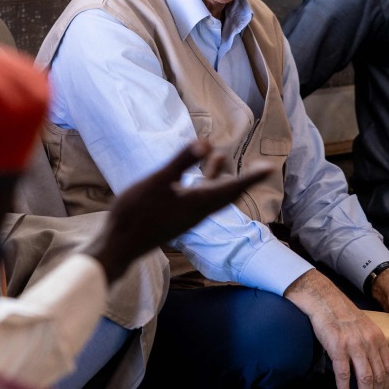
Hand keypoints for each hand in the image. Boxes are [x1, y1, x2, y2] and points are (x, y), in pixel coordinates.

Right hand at [84, 140, 273, 282]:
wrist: (119, 245)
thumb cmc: (136, 212)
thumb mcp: (158, 182)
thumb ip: (182, 162)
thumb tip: (207, 143)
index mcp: (198, 203)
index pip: (232, 188)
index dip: (251, 177)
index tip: (269, 168)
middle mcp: (197, 212)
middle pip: (227, 193)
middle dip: (243, 179)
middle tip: (261, 168)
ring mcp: (186, 217)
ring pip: (211, 196)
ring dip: (219, 178)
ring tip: (220, 156)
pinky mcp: (175, 218)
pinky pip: (197, 199)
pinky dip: (201, 184)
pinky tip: (192, 177)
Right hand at [285, 270, 388, 388]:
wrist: (324, 300)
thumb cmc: (342, 314)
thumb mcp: (365, 327)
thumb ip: (370, 345)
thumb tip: (370, 365)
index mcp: (378, 339)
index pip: (388, 369)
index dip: (386, 386)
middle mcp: (369, 343)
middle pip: (378, 377)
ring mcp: (354, 346)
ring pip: (364, 379)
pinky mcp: (337, 348)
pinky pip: (343, 375)